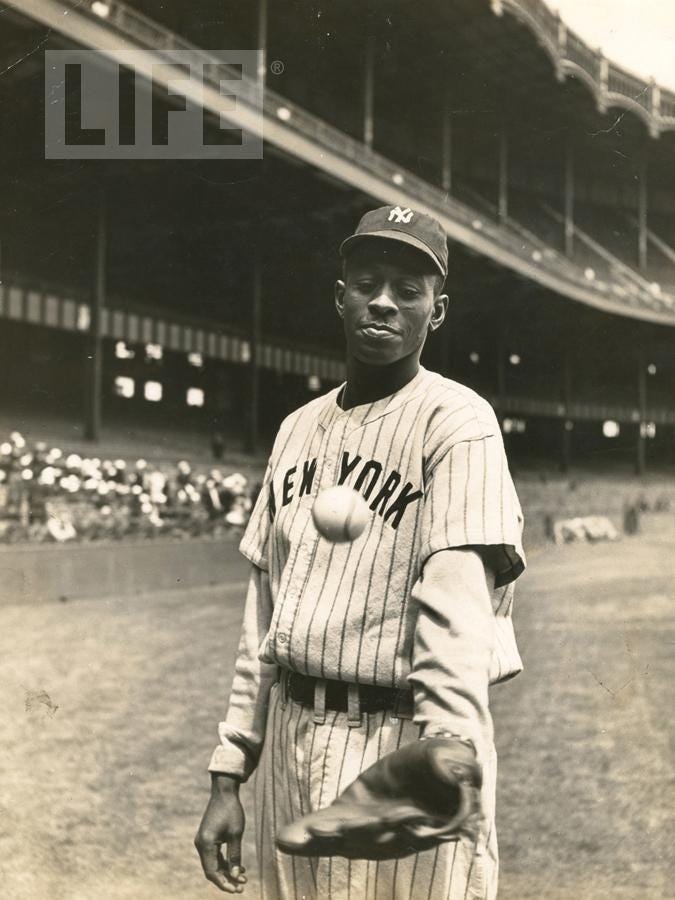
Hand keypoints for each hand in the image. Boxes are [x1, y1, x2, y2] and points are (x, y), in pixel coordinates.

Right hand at [195, 774, 246, 892]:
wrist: (224, 792)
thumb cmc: (231, 811)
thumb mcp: (236, 834)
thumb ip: (235, 856)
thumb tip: (236, 876)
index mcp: (205, 844)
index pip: (211, 872)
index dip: (223, 883)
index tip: (236, 890)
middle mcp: (201, 844)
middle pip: (212, 870)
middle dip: (227, 879)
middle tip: (242, 886)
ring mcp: (203, 841)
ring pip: (213, 864)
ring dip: (227, 871)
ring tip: (244, 877)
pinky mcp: (207, 838)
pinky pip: (214, 855)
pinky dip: (225, 862)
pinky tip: (238, 866)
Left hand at [276, 737, 481, 859]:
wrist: (428, 763)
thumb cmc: (446, 763)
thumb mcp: (457, 762)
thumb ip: (457, 771)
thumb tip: (459, 778)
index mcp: (427, 823)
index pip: (415, 831)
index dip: (405, 830)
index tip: (399, 822)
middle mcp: (395, 836)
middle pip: (374, 840)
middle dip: (353, 835)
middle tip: (331, 830)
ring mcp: (369, 830)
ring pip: (345, 840)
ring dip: (322, 839)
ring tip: (296, 838)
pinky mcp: (349, 817)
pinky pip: (326, 827)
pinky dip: (306, 835)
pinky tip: (284, 839)